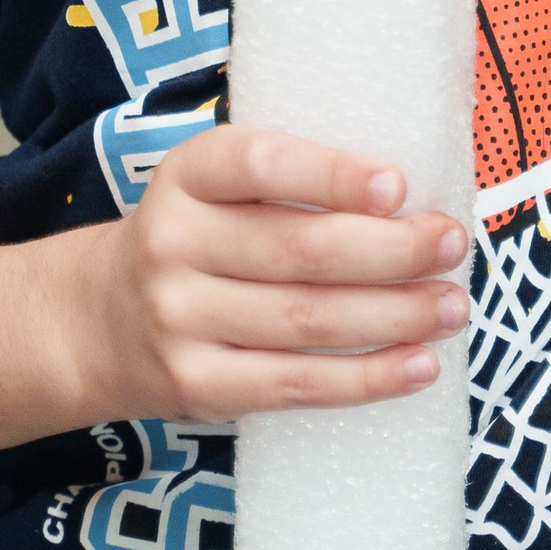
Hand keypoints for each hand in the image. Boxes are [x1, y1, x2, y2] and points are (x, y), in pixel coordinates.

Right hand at [74, 126, 468, 425]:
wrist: (96, 322)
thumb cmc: (196, 241)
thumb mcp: (215, 189)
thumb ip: (289, 183)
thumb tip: (414, 199)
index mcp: (187, 175)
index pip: (260, 164)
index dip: (331, 175)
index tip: (398, 186)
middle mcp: (174, 242)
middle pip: (301, 250)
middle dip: (393, 250)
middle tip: (453, 246)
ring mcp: (179, 319)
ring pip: (309, 320)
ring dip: (397, 315)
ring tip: (453, 307)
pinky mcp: (196, 385)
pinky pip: (297, 384)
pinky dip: (367, 378)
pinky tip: (418, 365)